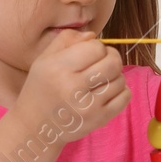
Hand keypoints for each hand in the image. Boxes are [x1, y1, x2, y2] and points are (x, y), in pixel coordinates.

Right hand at [13, 29, 127, 143]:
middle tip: (102, 62)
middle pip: (113, 63)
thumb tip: (93, 35)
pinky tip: (107, 91)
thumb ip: (67, 40)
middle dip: (112, 57)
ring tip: (101, 79)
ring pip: (120, 80)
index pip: (96, 48)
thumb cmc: (41, 88)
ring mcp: (88, 106)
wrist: (35, 126)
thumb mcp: (44, 59)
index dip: (97, 47)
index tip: (90, 53)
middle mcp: (73, 87)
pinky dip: (121, 90)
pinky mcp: (99, 119)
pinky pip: (125, 97)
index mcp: (58, 68)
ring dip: (115, 75)